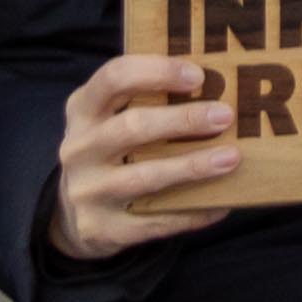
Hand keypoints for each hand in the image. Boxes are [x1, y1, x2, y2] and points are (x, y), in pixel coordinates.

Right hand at [43, 51, 235, 254]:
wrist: (71, 215)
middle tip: (225, 116)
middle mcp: (79, 149)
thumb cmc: (108, 151)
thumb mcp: (110, 118)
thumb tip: (217, 86)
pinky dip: (191, 212)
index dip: (157, 72)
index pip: (113, 78)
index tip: (198, 75)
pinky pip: (154, 221)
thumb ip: (144, 99)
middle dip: (184, 120)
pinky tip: (221, 203)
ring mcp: (87, 191)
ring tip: (231, 158)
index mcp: (82, 110)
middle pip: (132, 127)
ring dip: (193, 166)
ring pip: (145, 177)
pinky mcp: (100, 229)